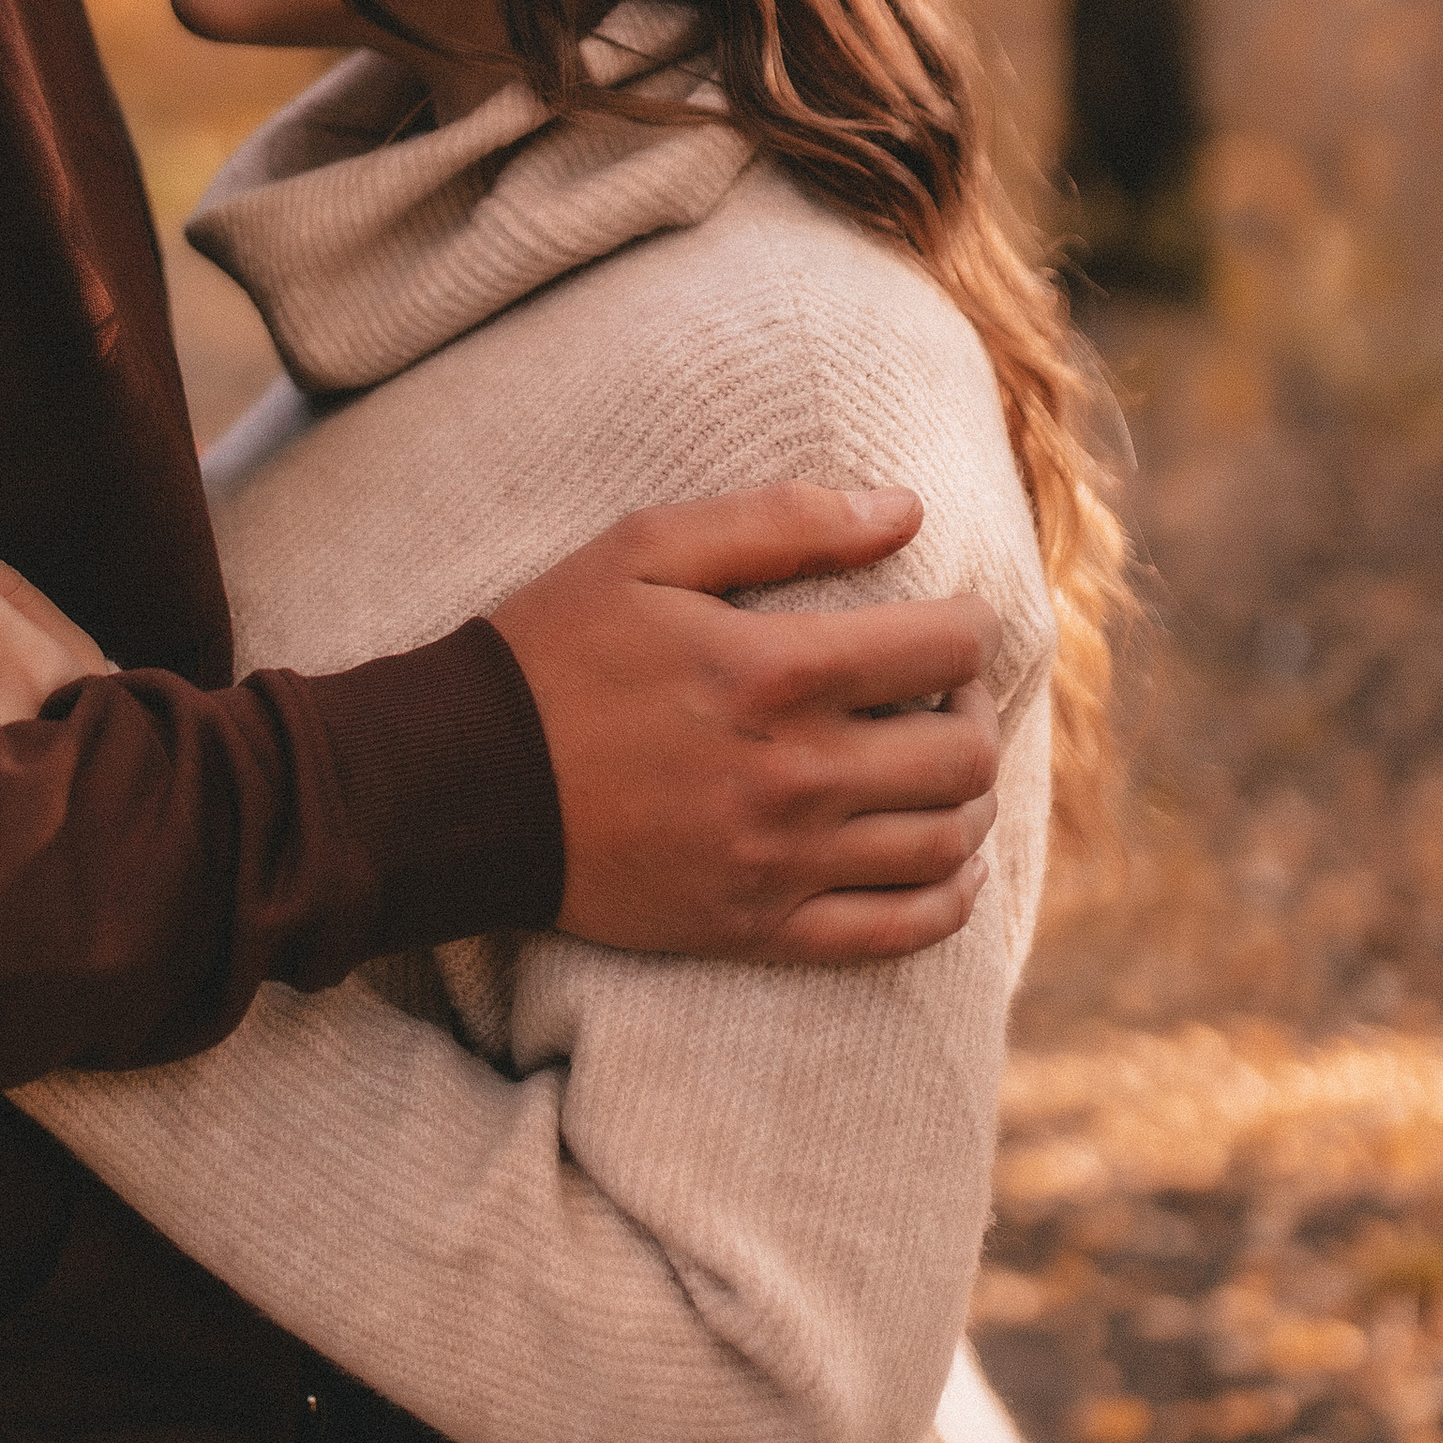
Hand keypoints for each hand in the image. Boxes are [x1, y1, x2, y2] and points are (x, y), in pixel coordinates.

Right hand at [491, 487, 1000, 968]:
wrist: (466, 786)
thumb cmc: (555, 651)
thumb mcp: (647, 548)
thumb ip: (783, 521)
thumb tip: (906, 510)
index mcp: (774, 670)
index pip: (946, 649)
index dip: (971, 625)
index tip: (953, 619)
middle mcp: (794, 773)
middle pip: (965, 756)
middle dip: (976, 713)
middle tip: (944, 694)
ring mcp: (779, 860)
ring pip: (947, 845)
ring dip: (969, 802)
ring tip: (939, 769)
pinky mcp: (757, 927)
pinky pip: (898, 932)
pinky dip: (947, 900)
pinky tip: (948, 867)